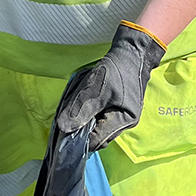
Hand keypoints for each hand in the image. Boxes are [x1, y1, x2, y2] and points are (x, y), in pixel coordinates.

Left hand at [55, 22, 165, 148]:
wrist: (131, 55)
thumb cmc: (115, 71)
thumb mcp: (94, 89)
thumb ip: (80, 110)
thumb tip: (63, 129)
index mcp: (123, 121)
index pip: (96, 140)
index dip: (79, 138)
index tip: (63, 131)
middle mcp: (125, 124)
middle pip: (98, 136)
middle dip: (81, 129)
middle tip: (67, 117)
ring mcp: (123, 118)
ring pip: (99, 128)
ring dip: (86, 121)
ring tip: (76, 108)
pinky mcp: (119, 111)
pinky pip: (102, 119)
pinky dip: (91, 114)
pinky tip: (85, 104)